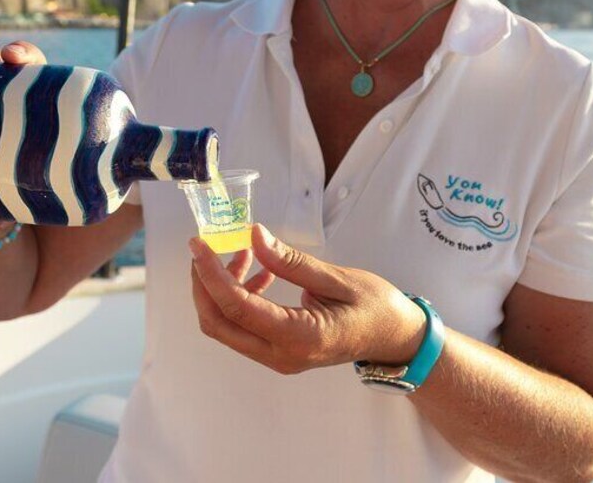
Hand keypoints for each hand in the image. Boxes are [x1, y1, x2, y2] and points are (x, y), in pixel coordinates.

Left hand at [189, 224, 425, 374]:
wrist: (394, 339)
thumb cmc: (375, 307)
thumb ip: (291, 261)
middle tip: (204, 248)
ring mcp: (277, 358)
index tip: (198, 244)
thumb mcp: (338, 278)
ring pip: (226, 327)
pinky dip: (238, 298)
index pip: (238, 307)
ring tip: (242, 254)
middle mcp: (282, 355)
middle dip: (203, 284)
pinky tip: (258, 272)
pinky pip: (243, 328)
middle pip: (219, 324)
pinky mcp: (277, 352)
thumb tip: (254, 235)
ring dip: (220, 290)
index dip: (211, 274)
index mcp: (299, 337)